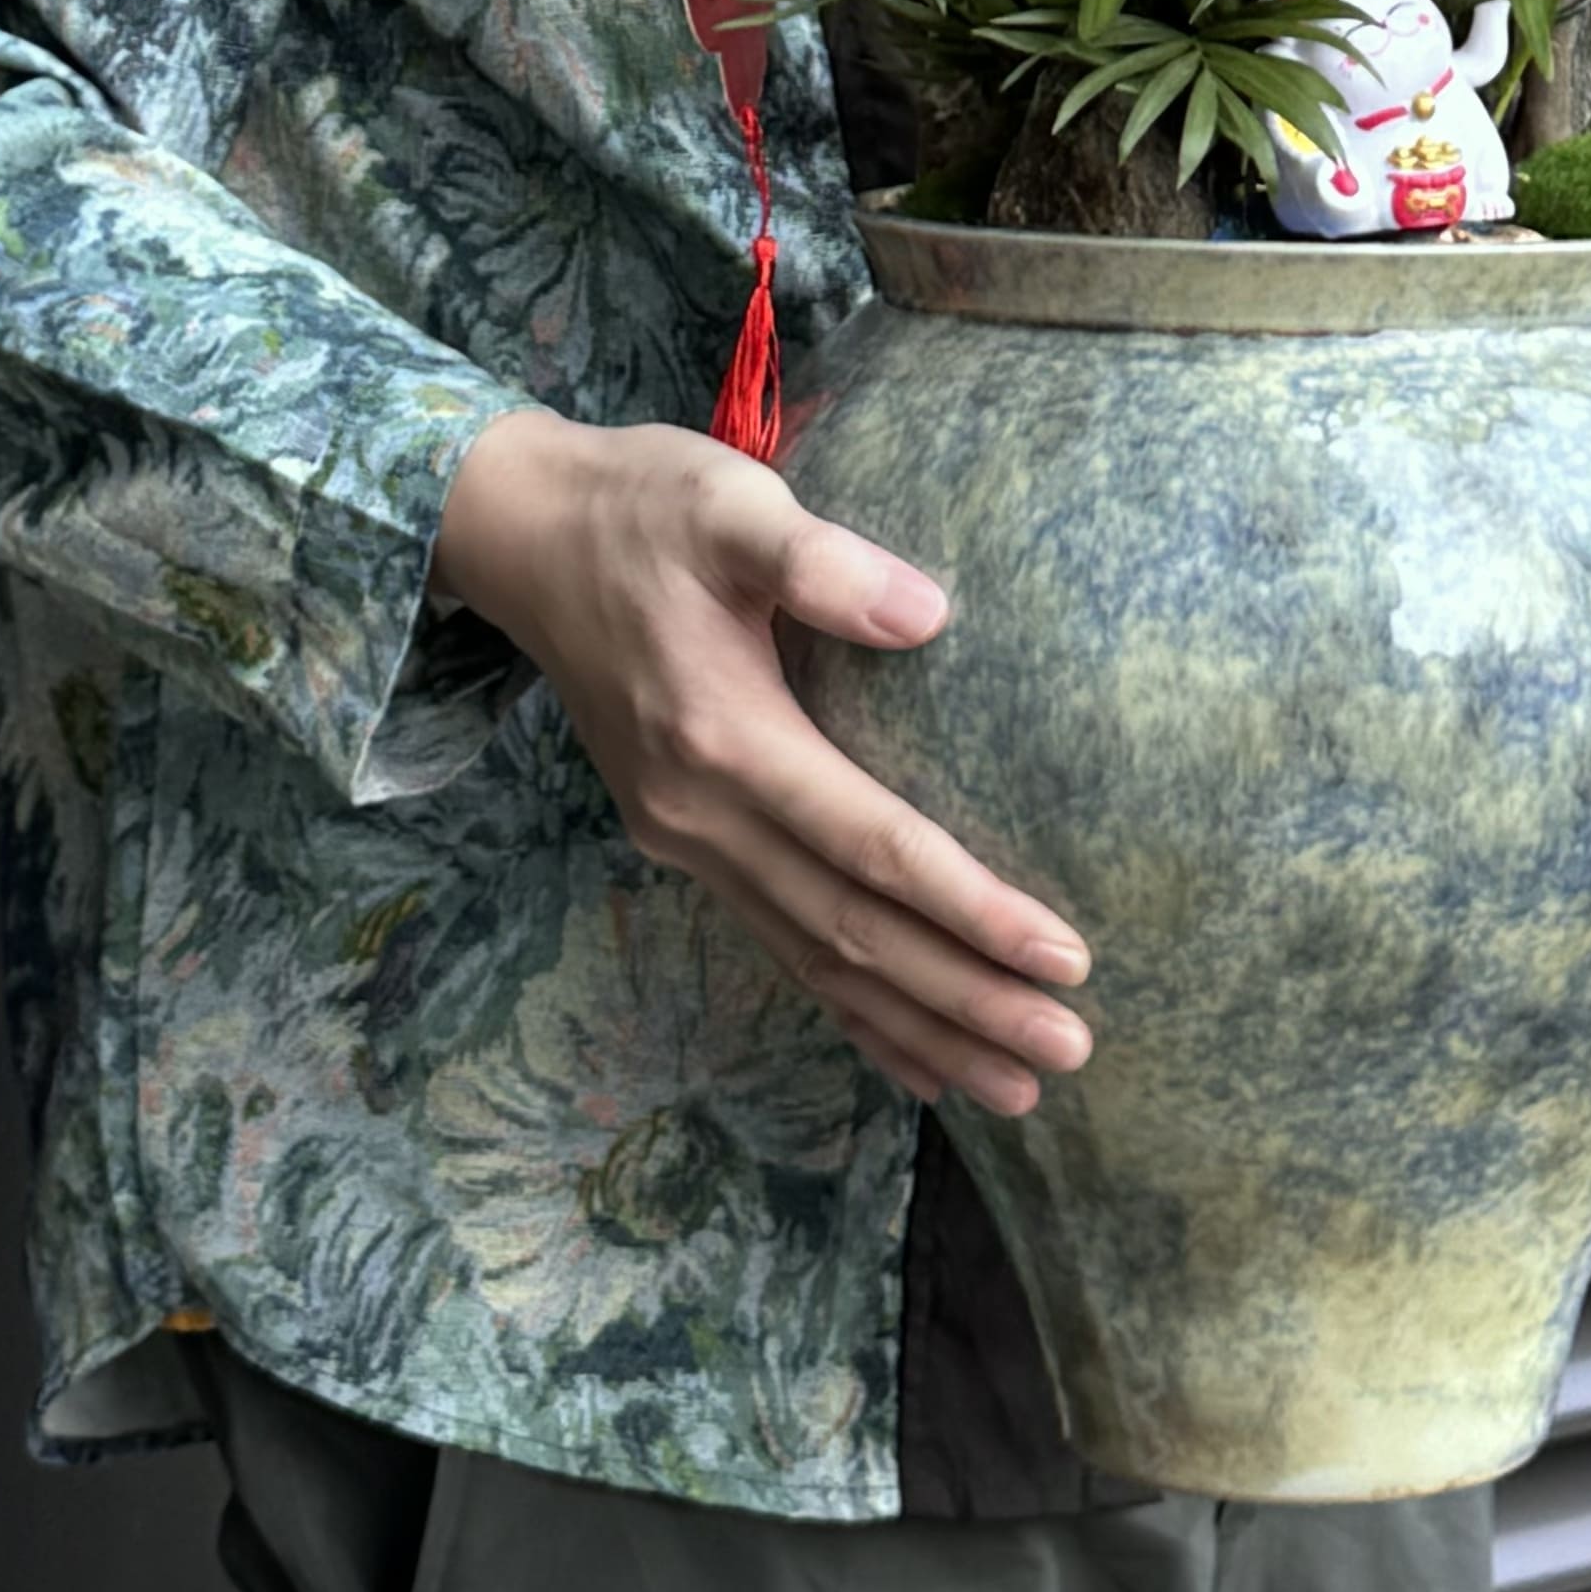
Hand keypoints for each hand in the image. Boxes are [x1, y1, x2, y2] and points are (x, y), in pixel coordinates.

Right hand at [434, 410, 1090, 1113]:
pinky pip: (779, 945)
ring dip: (918, 1028)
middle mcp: (702, 815)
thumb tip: (930, 614)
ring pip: (817, 960)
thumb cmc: (641, 506)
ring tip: (1015, 1089)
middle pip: (851, 934)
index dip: (970, 910)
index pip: (872, 848)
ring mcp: (686, 838)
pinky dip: (849, 1010)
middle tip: (1067, 1053)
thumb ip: (822, 560)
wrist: (523, 536)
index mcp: (725, 738)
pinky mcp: (685, 839)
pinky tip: (910, 1057)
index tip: (1063, 958)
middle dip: (964, 1001)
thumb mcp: (728, 501)